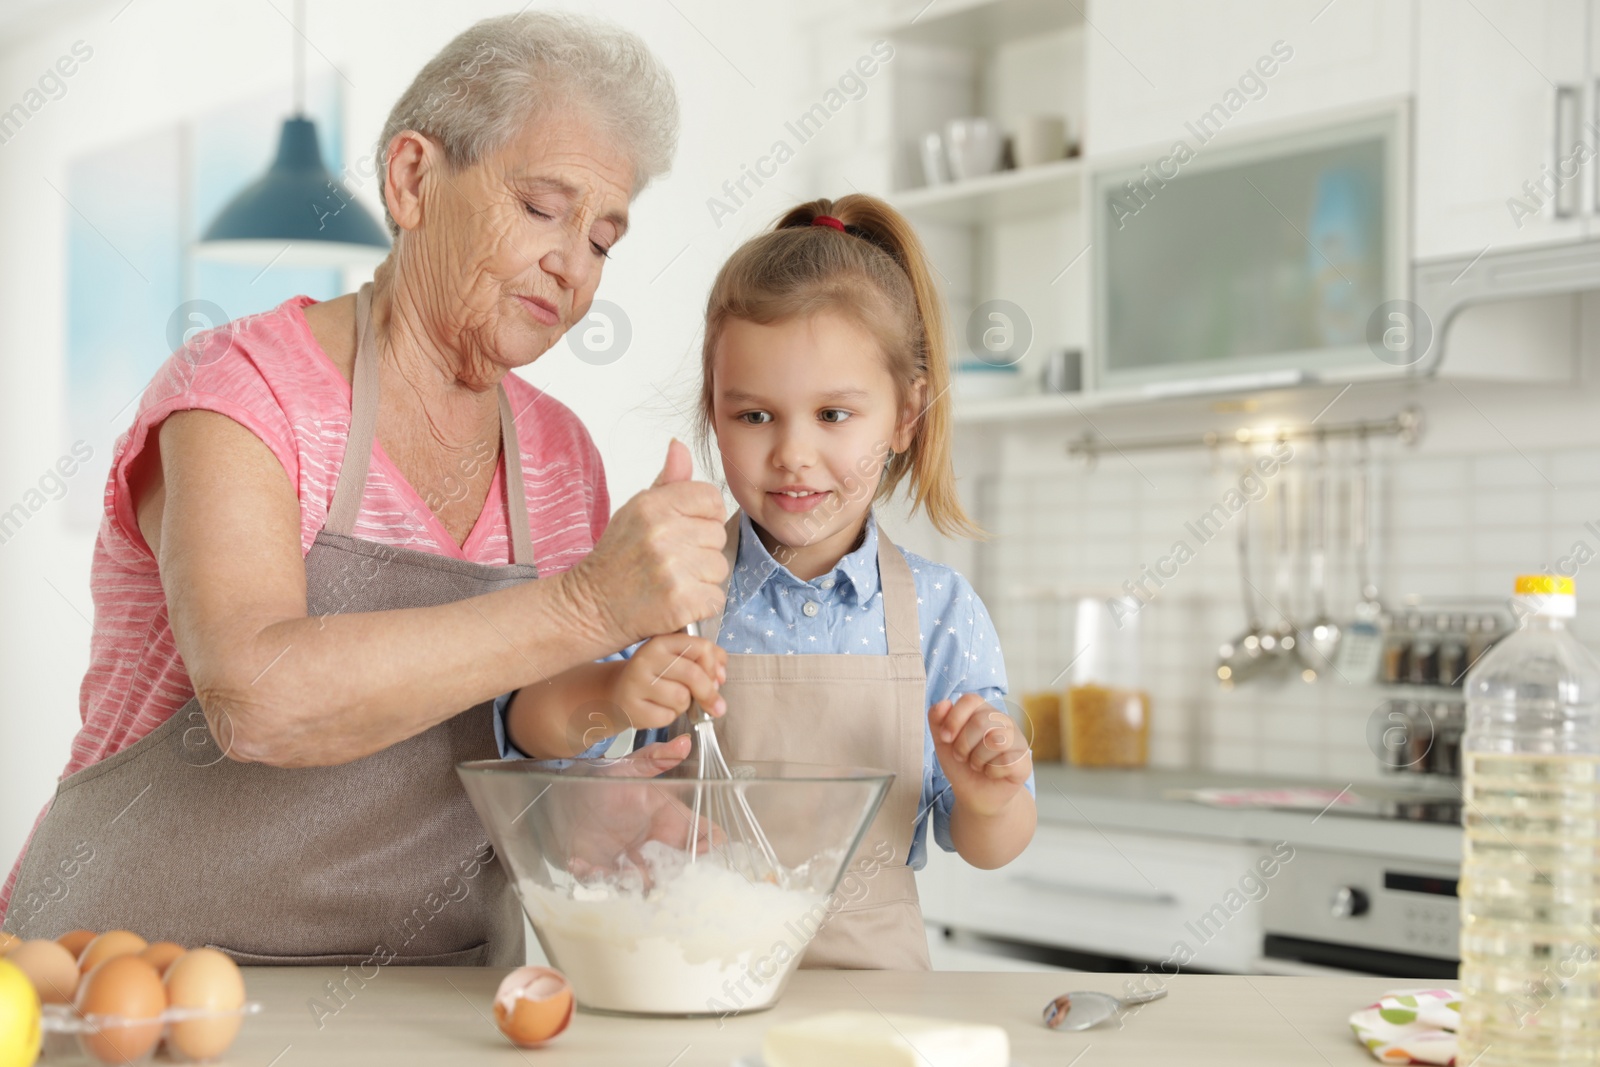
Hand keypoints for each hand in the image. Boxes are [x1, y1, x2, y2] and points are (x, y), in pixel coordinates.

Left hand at [562, 736, 723, 882]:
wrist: (561, 793)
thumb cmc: (601, 780)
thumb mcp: (629, 768)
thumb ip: (655, 759)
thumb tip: (685, 743)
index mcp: (668, 820)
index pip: (701, 835)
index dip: (709, 844)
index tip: (705, 848)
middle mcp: (653, 844)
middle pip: (680, 868)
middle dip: (677, 876)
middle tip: (663, 868)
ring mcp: (630, 860)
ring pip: (646, 883)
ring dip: (637, 882)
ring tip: (622, 870)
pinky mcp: (603, 870)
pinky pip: (607, 884)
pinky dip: (599, 879)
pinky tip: (588, 865)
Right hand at [564, 440, 727, 647]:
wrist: (590, 606)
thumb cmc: (617, 558)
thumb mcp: (636, 511)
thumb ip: (667, 482)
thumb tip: (680, 446)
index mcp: (652, 505)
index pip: (711, 499)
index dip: (703, 517)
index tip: (684, 531)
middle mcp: (662, 532)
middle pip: (717, 534)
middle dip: (700, 549)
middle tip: (669, 562)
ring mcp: (672, 568)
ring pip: (719, 567)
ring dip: (701, 578)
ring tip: (671, 581)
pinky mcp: (680, 601)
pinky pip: (715, 597)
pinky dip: (700, 604)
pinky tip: (674, 601)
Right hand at [613, 633, 726, 730]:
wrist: (618, 696)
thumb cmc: (656, 678)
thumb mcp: (678, 662)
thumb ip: (704, 661)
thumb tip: (720, 677)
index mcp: (661, 641)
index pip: (700, 647)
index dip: (714, 666)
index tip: (719, 679)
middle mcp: (646, 657)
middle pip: (693, 674)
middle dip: (708, 693)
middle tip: (717, 707)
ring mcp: (636, 682)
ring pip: (681, 698)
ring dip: (684, 705)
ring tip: (671, 701)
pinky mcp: (632, 707)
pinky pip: (667, 716)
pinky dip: (670, 717)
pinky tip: (658, 710)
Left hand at [930, 694, 1032, 816]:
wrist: (974, 795)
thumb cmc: (961, 764)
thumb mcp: (943, 742)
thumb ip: (937, 720)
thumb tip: (943, 703)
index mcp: (983, 712)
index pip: (971, 699)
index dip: (954, 718)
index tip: (945, 738)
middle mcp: (1003, 721)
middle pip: (980, 721)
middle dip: (963, 744)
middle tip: (961, 757)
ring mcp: (1017, 740)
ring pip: (995, 740)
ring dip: (977, 759)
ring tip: (977, 765)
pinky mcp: (1024, 761)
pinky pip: (1006, 761)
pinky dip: (991, 772)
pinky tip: (991, 774)